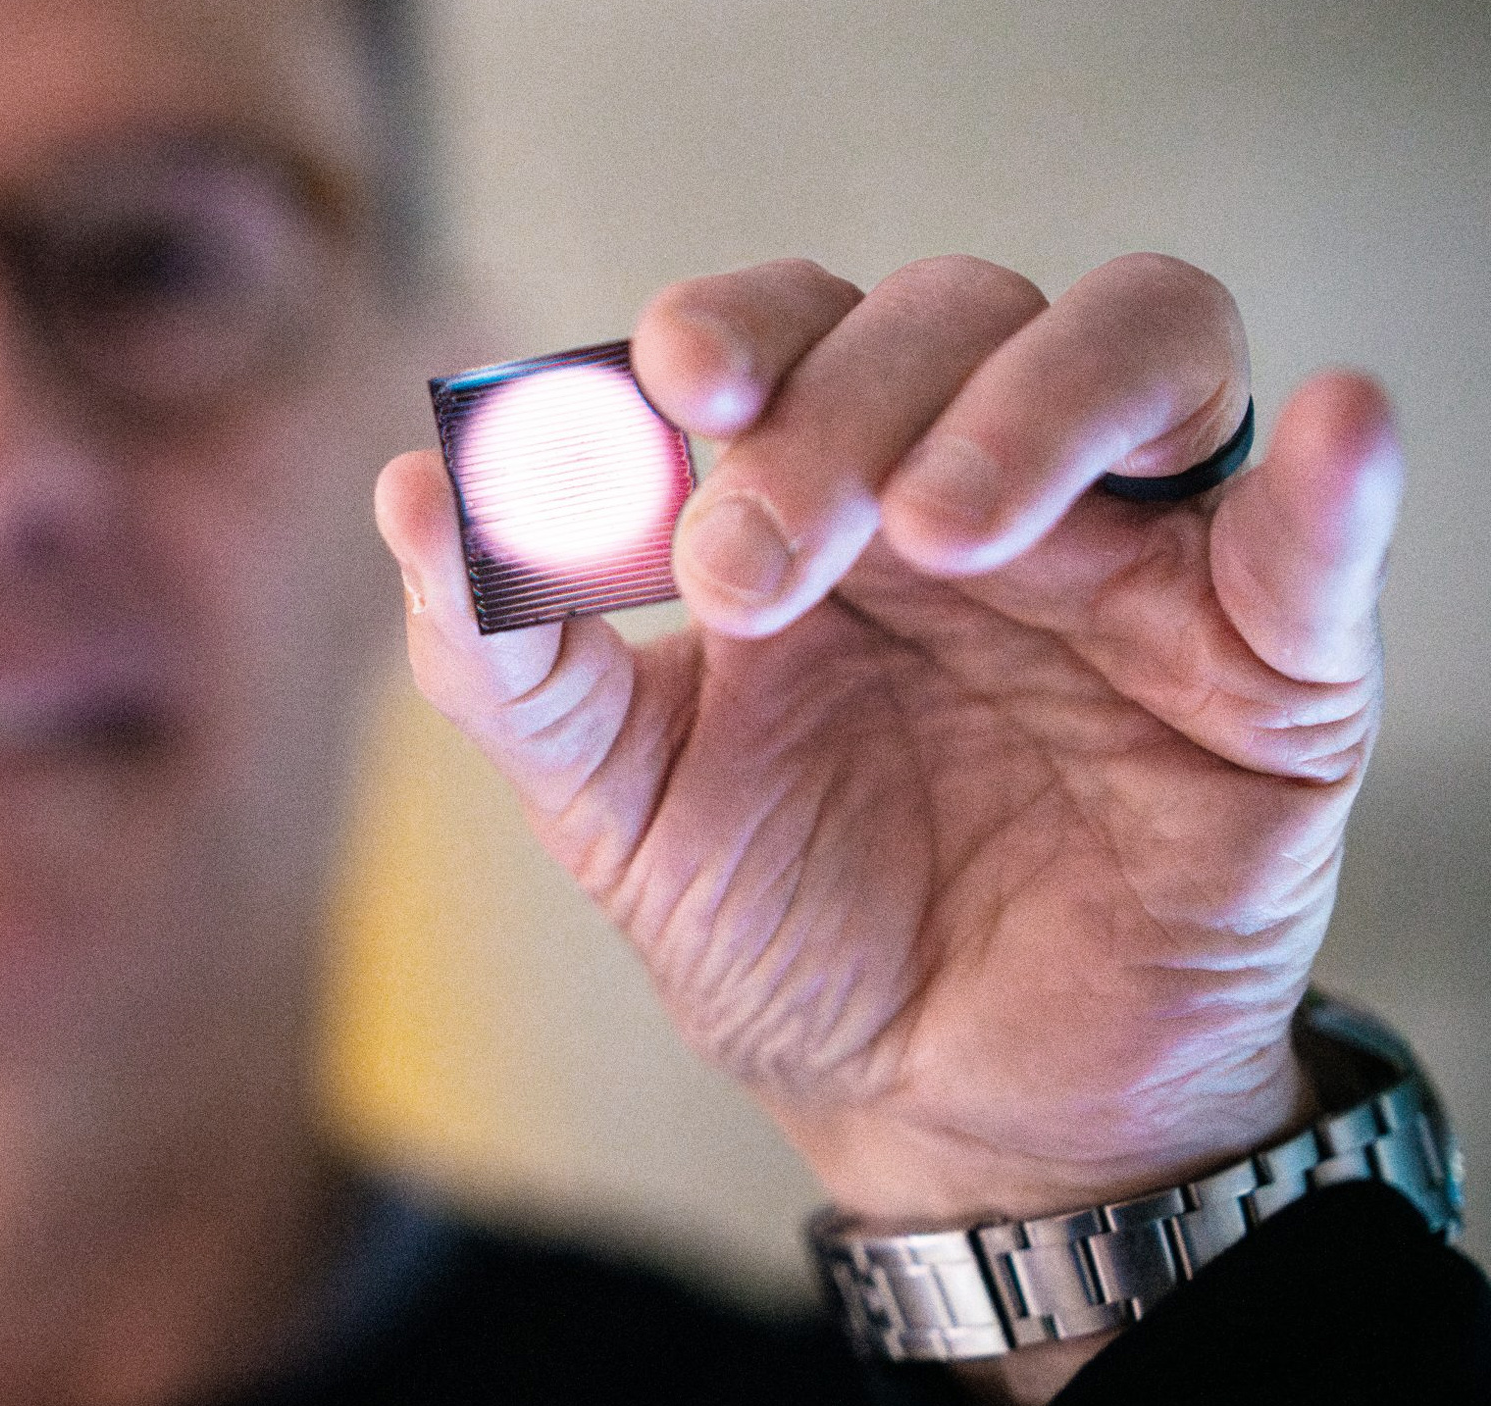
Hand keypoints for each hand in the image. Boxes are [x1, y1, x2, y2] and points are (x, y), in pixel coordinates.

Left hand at [375, 254, 1403, 1229]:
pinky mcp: (1269, 663)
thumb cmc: (787, 933)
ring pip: (1135, 346)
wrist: (939, 1114)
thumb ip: (507, 657)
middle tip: (748, 571)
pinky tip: (1325, 436)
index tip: (671, 385)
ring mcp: (1127, 560)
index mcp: (813, 502)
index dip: (734, 325)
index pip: (788, 331)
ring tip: (942, 534)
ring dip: (1030, 404)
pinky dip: (1328, 474)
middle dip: (836, 415)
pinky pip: (1317, 530)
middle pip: (944, 318)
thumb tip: (414, 483)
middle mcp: (973, 494)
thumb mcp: (614, 805)